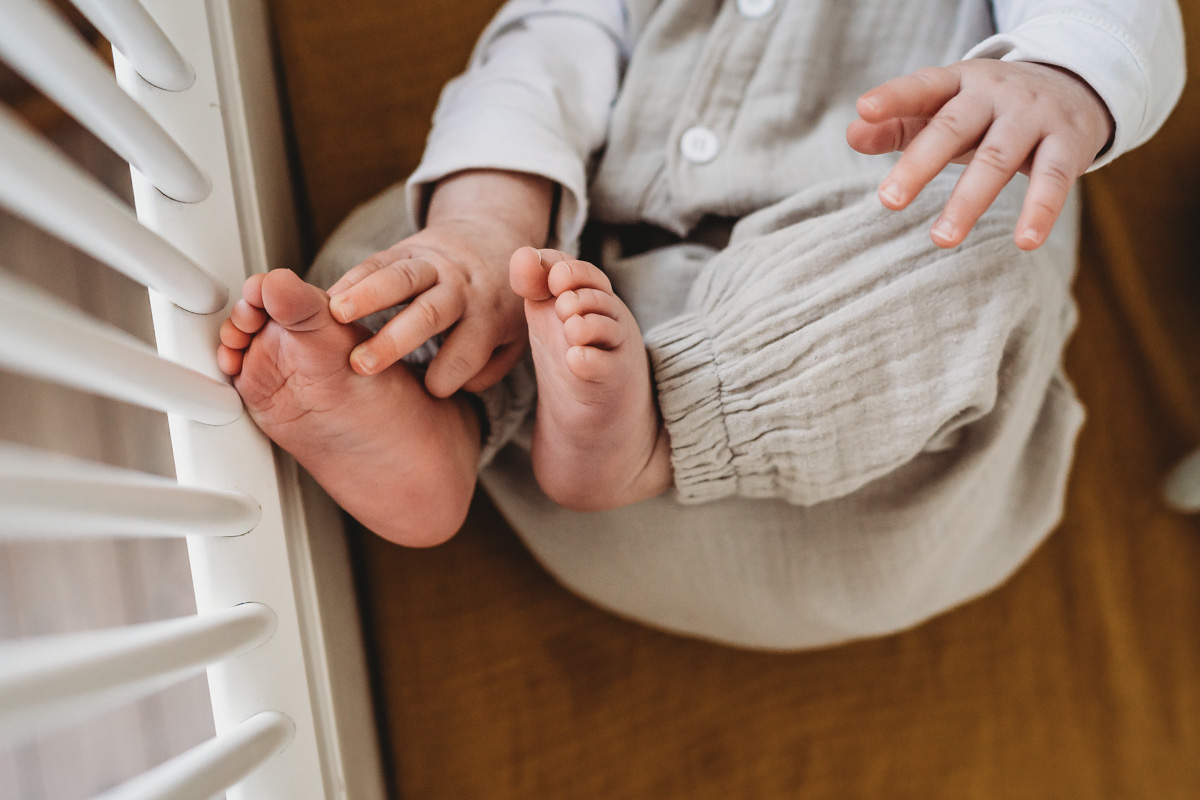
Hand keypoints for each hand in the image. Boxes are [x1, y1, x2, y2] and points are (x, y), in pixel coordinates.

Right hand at [327, 170, 554, 397]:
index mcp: (489, 315)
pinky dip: (350, 279)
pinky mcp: (403, 250)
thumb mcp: (511, 339)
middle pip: (430, 312)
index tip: (430, 391)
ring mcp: (431, 265)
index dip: (450, 374)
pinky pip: (376, 261)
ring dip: (365, 296)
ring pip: (400, 277)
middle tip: (362, 366)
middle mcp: (460, 288)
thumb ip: (490, 368)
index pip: (469, 350)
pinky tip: (325, 299)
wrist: (488, 245)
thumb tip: (459, 389)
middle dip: (396, 339)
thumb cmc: (494, 309)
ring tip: (334, 318)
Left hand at [846, 59, 1113, 249]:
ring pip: (997, 158)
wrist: (1073, 85)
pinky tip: (1025, 242)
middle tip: (888, 201)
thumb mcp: (943, 109)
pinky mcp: (1068, 141)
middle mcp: (994, 93)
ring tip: (941, 240)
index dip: (894, 98)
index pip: (922, 87)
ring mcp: (1033, 115)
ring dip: (968, 201)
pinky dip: (1040, 210)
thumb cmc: (986, 110)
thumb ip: (897, 125)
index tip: (865, 111)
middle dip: (920, 164)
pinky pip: (1053, 179)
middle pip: (953, 128)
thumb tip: (852, 134)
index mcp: (957, 82)